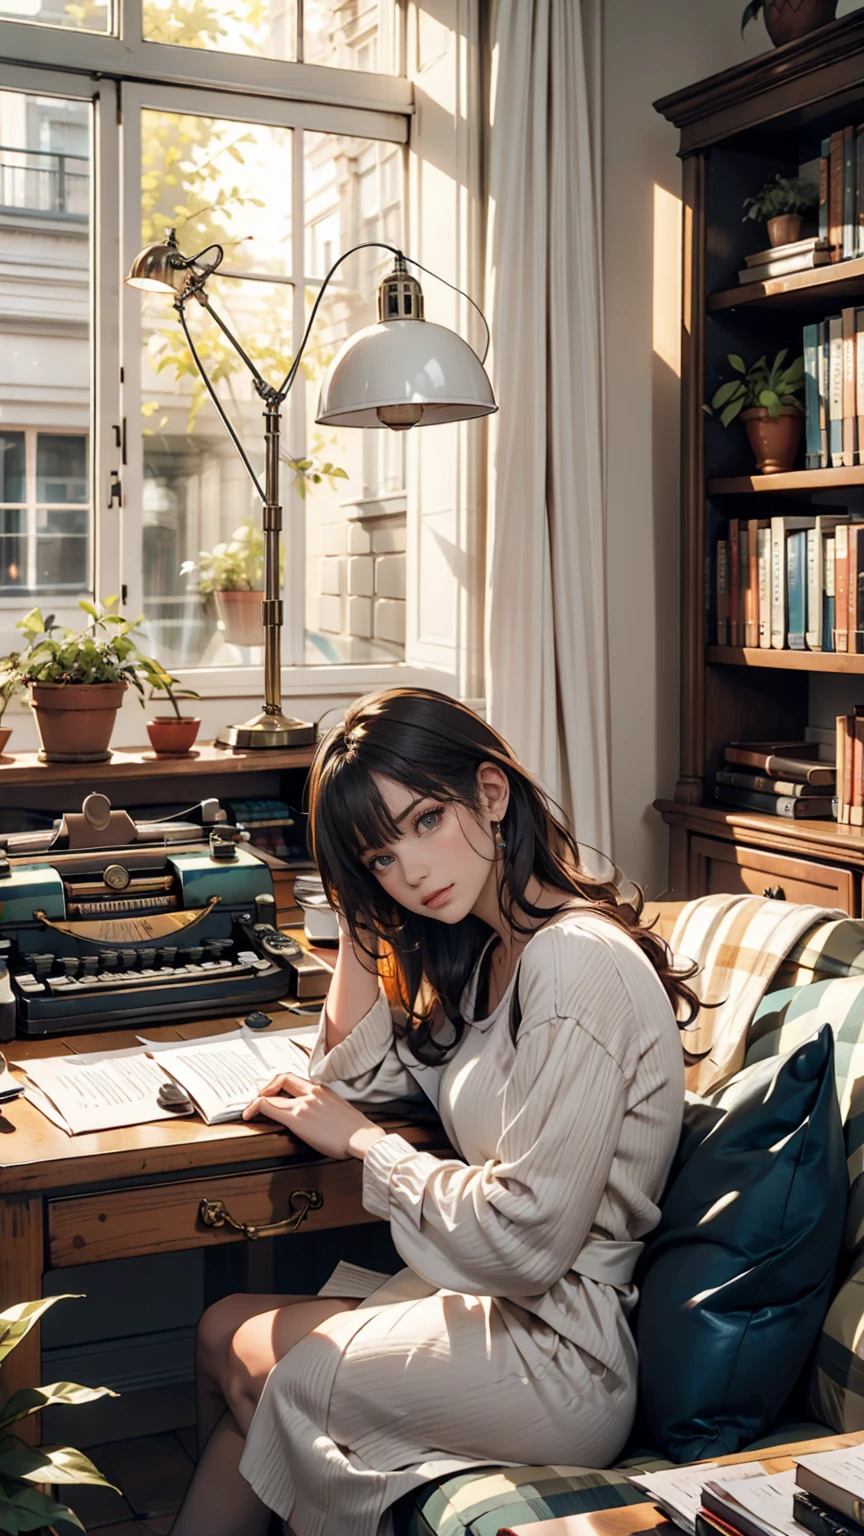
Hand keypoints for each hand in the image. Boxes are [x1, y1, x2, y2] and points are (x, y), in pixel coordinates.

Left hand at [241, 1071, 387, 1159]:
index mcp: (322, 1090)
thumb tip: (315, 1115)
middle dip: (267, 1087)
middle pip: (283, 1078)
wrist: (362, 1137)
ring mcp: (303, 1104)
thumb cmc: (355, 1130)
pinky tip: (249, 1115)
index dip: (279, 1083)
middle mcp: (311, 1092)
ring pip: (272, 1094)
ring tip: (250, 1109)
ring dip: (257, 1100)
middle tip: (259, 1097)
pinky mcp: (297, 1118)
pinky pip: (270, 1108)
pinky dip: (255, 1108)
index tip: (273, 1092)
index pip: (296, 1079)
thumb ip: (324, 1106)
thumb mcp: (338, 1109)